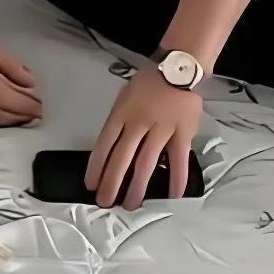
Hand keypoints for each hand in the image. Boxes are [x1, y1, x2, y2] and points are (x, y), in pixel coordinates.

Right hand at [0, 21, 40, 126]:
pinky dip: (0, 123)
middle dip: (23, 116)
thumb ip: (12, 67)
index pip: (8, 99)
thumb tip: (31, 83)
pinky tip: (10, 119)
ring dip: (13, 122)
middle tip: (40, 113)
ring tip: (29, 117)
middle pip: (3, 115)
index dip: (27, 106)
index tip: (42, 106)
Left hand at [85, 70, 202, 209]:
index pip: (104, 144)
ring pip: (145, 163)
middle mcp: (138, 123)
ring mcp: (161, 129)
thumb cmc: (149, 84)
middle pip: (121, 158)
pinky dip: (176, 179)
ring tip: (130, 204)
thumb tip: (110, 149)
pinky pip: (178, 160)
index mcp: (121, 113)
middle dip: (111, 183)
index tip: (91, 184)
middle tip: (106, 201)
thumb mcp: (125, 96)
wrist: (178, 69)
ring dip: (136, 187)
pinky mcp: (182, 133)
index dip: (96, 167)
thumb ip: (119, 121)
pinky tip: (171, 195)